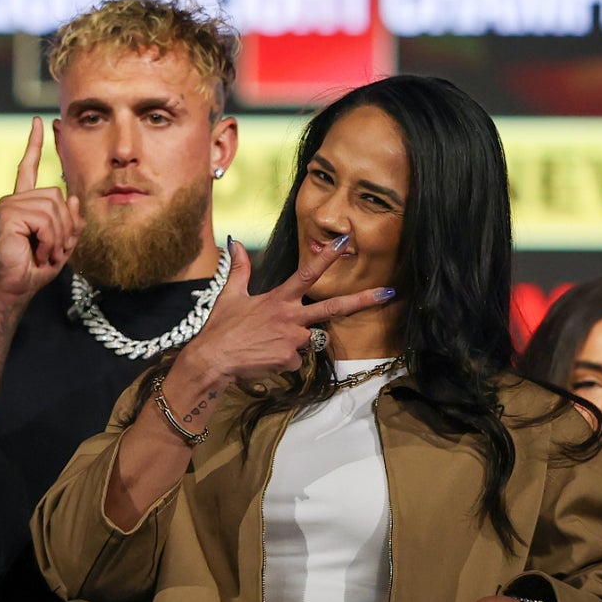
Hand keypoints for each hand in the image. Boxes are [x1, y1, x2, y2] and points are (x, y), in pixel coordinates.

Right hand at [0, 117, 83, 301]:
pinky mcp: (9, 212)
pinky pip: (45, 218)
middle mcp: (15, 200)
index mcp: (24, 203)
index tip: (40, 122)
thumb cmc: (35, 269)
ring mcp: (10, 204)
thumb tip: (73, 197)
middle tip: (54, 250)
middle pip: (58, 196)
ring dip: (57, 236)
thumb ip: (70, 221)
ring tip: (46, 253)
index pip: (28, 167)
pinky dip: (49, 240)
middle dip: (65, 226)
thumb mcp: (62, 243)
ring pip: (54, 207)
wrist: (15, 287)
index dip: (35, 144)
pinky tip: (38, 252)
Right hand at [175, 236, 394, 389]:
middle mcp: (291, 317)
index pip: (307, 274)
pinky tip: (264, 359)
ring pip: (307, 341)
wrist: (213, 360)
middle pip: (333, 308)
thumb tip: (233, 241)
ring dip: (291, 343)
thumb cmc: (221, 328)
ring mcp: (292, 339)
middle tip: (387, 293)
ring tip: (264, 345)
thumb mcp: (230, 295)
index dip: (326, 257)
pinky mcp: (289, 359)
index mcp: (279, 299)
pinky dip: (282, 361)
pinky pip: (294, 361)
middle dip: (362, 300)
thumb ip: (238, 268)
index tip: (344, 242)